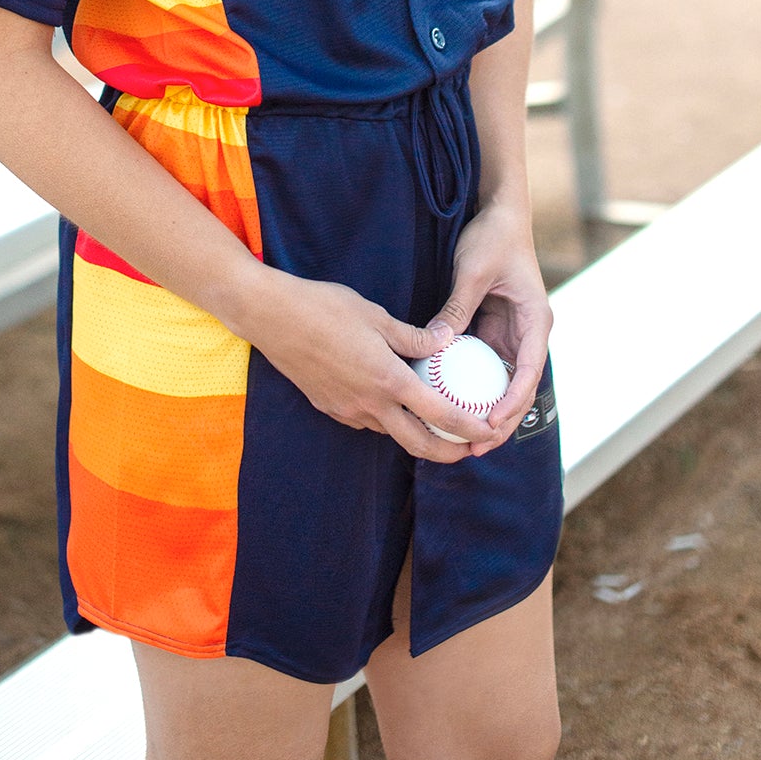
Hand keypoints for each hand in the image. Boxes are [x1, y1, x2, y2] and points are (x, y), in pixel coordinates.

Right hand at [239, 268, 498, 464]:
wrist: (271, 317)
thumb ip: (413, 336)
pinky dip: (387, 421)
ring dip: (416, 436)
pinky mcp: (329, 407)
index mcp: (387, 380)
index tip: (489, 433)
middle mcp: (369, 404)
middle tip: (469, 447)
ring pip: (390, 434)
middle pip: (418, 445)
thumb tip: (446, 341)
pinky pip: (367, 422)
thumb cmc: (323, 308)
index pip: (439, 415)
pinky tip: (391, 403)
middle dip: (449, 452)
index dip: (469, 428)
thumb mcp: (375, 314)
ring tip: (435, 424)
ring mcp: (346, 410)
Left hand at [429, 199, 552, 457]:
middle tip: (474, 447)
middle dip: (500, 420)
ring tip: (464, 441)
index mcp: (535, 320)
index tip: (491, 424)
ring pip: (503, 383)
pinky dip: (473, 388)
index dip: (512, 402)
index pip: (528, 371)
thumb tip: (435, 343)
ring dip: (488, 411)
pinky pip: (485, 366)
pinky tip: (452, 407)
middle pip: (519, 387)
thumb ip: (458, 307)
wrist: (499, 213)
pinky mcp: (495, 331)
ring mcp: (512, 334)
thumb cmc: (492, 238)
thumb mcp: (473, 271)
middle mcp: (529, 333)